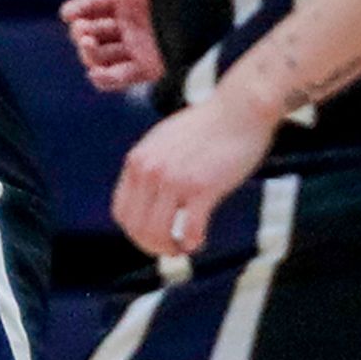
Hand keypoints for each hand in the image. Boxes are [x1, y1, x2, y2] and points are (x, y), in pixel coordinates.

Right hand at [62, 0, 163, 92]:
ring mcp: (136, 48)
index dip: (78, 9)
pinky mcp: (147, 70)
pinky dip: (102, 79)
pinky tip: (95, 73)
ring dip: (88, 54)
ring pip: (100, 55)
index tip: (68, 14)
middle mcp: (129, 25)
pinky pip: (118, 79)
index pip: (93, 5)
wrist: (215, 19)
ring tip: (89, 45)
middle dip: (81, 32)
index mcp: (127, 0)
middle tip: (83, 32)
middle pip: (92, 31)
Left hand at [111, 91, 278, 259]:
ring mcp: (175, 179)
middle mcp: (150, 170)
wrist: (239, 110)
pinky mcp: (202, 187)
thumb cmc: (209, 127)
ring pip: (157, 233)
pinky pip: (189, 229)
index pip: (121, 211)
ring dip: (169, 248)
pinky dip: (192, 242)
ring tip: (182, 248)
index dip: (135, 232)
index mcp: (138, 160)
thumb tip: (151, 197)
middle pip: (136, 227)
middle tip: (170, 249)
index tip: (152, 237)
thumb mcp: (166, 141)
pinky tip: (199, 241)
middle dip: (151, 246)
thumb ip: (153, 165)